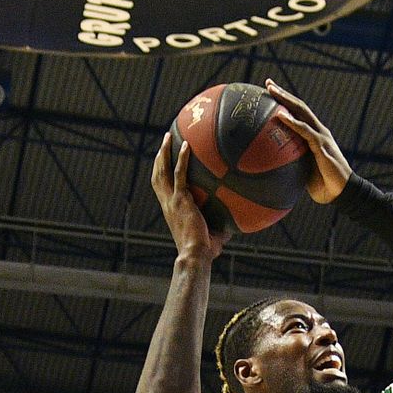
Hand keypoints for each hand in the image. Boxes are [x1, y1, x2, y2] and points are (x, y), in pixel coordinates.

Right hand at [153, 134, 225, 259]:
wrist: (195, 255)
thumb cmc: (203, 252)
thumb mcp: (212, 237)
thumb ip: (220, 229)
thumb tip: (235, 226)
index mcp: (171, 210)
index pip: (162, 188)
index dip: (161, 174)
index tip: (163, 162)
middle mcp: (168, 203)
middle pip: (158, 175)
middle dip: (159, 157)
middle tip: (165, 142)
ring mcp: (172, 200)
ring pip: (163, 170)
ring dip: (165, 152)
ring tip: (169, 136)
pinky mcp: (181, 200)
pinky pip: (180, 174)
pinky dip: (181, 158)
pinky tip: (187, 146)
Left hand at [263, 80, 350, 202]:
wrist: (341, 193)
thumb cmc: (323, 186)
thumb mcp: (304, 171)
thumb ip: (293, 162)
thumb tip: (274, 165)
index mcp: (314, 136)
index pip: (299, 114)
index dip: (285, 102)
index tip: (270, 92)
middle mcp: (318, 131)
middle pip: (299, 107)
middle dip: (283, 94)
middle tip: (268, 83)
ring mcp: (321, 136)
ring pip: (301, 112)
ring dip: (286, 100)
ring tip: (271, 91)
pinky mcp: (322, 145)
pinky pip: (304, 131)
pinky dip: (292, 122)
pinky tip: (280, 115)